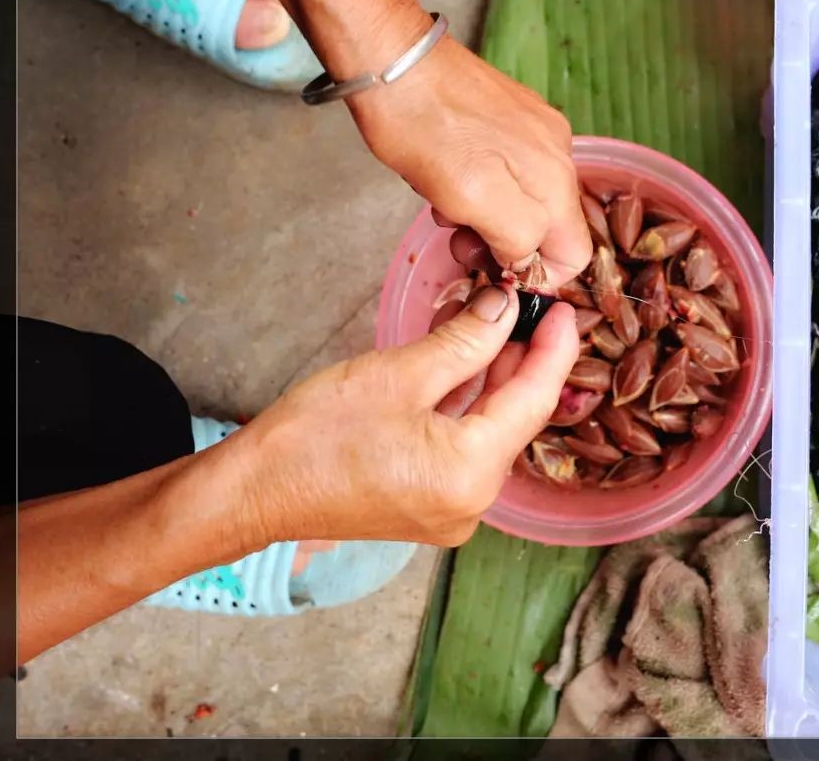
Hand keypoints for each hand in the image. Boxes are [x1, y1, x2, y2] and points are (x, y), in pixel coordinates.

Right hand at [237, 286, 577, 547]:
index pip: (533, 400)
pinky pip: (464, 450)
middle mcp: (474, 503)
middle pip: (513, 418)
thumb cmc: (313, 436)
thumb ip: (465, 341)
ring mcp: (452, 511)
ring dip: (490, 381)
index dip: (554, 350)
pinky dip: (466, 409)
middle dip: (521, 360)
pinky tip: (465, 365)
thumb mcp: (399, 373)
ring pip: (489, 433)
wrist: (252, 492)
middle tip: (530, 308)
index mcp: (472, 473)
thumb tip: (505, 308)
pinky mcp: (429, 507)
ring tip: (495, 325)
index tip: (566, 311)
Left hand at [350, 20, 592, 287]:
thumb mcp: (469, 201)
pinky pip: (512, 168)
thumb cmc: (421, 129)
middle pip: (550, 228)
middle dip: (505, 243)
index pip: (575, 256)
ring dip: (487, 214)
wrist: (391, 54)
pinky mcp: (516, 112)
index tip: (492, 268)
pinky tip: (447, 172)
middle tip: (458, 237)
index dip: (535, 276)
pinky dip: (482, 183)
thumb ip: (516, 238)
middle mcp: (560, 154)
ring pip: (527, 200)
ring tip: (445, 202)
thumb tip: (526, 258)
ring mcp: (539, 129)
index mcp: (556, 181)